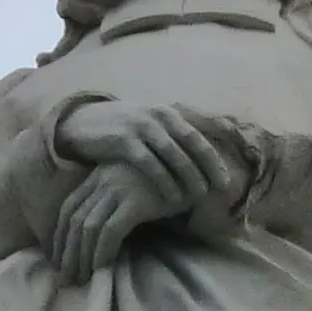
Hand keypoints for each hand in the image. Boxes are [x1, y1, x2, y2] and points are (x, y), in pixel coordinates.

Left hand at [51, 161, 184, 284]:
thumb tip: (94, 235)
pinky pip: (110, 232)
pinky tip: (101, 269)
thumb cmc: (168, 183)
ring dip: (81, 258)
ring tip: (80, 280)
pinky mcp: (136, 201)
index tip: (58, 259)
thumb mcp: (132, 186)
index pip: (69, 208)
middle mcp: (104, 179)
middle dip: (66, 252)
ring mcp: (119, 189)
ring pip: (88, 228)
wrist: (198, 170)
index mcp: (99, 174)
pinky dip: (101, 253)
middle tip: (64, 278)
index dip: (59, 236)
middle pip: (74, 220)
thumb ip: (112, 201)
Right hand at [57, 101, 231, 204]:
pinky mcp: (123, 140)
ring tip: (201, 195)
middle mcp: (158, 115)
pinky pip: (149, 163)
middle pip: (192, 142)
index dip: (214, 156)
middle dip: (209, 166)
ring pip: (173, 153)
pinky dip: (164, 181)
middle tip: (222, 188)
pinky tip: (173, 198)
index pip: (199, 134)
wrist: (84, 122)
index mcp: (168, 112)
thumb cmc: (124, 130)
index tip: (226, 178)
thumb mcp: (150, 126)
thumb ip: (173, 136)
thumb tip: (201, 159)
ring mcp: (141, 126)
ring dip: (190, 175)